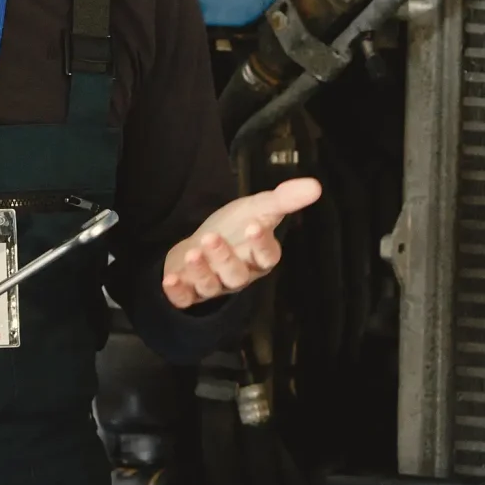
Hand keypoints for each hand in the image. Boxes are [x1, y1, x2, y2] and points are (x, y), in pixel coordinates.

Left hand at [161, 178, 320, 308]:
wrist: (203, 242)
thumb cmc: (235, 228)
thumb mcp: (258, 207)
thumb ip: (284, 199)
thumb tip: (316, 185)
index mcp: (258, 257)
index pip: (267, 256)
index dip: (262, 243)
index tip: (254, 225)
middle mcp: (239, 275)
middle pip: (236, 274)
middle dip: (224, 258)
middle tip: (211, 237)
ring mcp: (214, 285)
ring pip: (211, 285)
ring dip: (201, 271)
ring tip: (192, 253)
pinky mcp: (190, 292)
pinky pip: (185, 299)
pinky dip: (177, 293)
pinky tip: (169, 279)